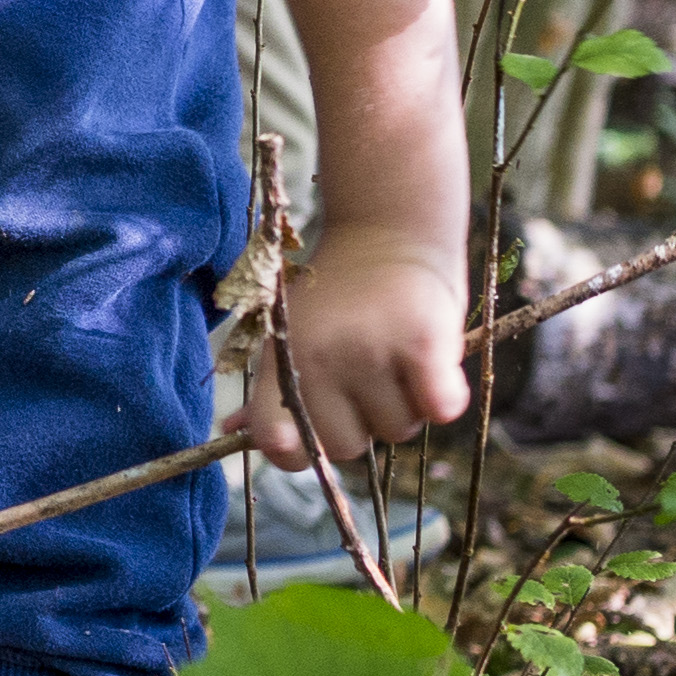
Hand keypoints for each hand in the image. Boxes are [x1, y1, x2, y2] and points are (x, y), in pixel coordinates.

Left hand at [244, 219, 467, 466]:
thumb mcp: (287, 330)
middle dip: (361, 424)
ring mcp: (372, 352)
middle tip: (368, 378)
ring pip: (398, 431)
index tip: (316, 434)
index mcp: (281, 361)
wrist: (387, 223)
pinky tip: (434, 370)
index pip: (277, 443)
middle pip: (347, 448)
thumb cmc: (336, 289)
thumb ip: (267, 387)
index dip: (298, 453)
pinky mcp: (424, 343)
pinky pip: (439, 409)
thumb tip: (232, 431)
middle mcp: (321, 360)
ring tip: (398, 359)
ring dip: (404, 407)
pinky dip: (442, 400)